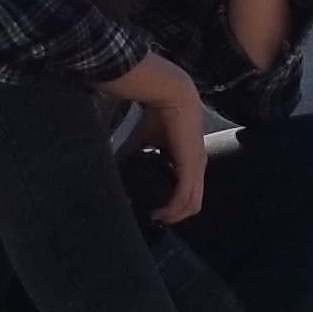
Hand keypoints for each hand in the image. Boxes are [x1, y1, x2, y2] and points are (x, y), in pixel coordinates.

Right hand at [108, 52, 206, 223]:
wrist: (170, 93)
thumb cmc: (158, 113)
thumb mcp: (142, 140)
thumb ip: (133, 155)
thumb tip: (115, 168)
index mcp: (189, 161)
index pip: (186, 192)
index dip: (171, 205)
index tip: (151, 209)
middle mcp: (197, 166)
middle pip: (191, 203)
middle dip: (172, 215)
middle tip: (153, 218)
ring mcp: (197, 167)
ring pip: (191, 204)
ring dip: (173, 215)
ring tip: (155, 217)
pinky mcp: (192, 167)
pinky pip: (186, 197)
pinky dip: (174, 209)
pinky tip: (160, 213)